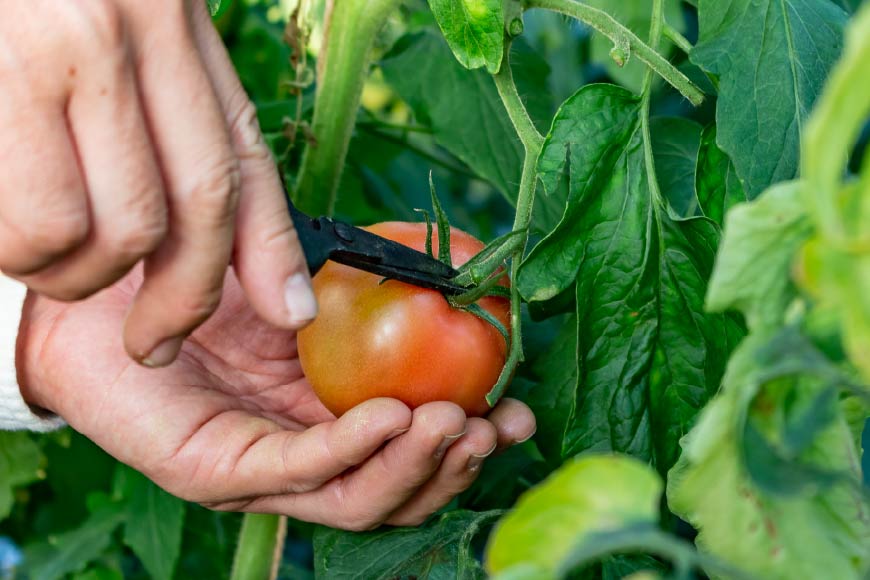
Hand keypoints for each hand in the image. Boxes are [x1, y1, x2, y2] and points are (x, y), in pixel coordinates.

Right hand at [0, 0, 314, 366]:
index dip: (272, 251)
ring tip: (47, 255)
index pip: (242, 157)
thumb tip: (200, 216)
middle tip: (152, 339)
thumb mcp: (121, 22)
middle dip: (182, 298)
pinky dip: (25, 253)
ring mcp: (68, 51)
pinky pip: (38, 221)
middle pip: (197, 208)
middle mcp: (135, 31)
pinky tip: (7, 225)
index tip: (290, 314)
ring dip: (82, 274)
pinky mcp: (2, 76)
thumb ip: (167, 101)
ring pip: (119, 230)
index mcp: (172, 17)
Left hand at [18, 269, 536, 528]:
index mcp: (330, 415)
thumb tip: (454, 277)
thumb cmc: (203, 276)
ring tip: (459, 426)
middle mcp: (303, 454)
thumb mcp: (304, 275)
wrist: (101, 286)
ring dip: (417, 468)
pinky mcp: (217, 475)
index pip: (410, 448)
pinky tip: (393, 417)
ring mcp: (261, 474)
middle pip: (396, 487)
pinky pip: (300, 472)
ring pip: (357, 499)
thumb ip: (369, 282)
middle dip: (455, 465)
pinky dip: (354, 450)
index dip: (471, 437)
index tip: (517, 408)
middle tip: (499, 426)